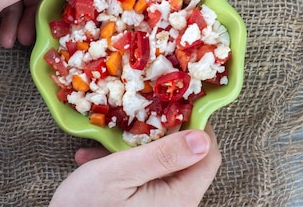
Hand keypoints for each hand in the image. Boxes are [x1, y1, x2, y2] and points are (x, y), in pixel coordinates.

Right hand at [50, 126, 221, 206]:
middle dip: (159, 136)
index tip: (176, 106)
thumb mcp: (120, 173)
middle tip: (137, 120)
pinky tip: (95, 162)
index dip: (197, 126)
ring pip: (161, 168)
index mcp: (180, 198)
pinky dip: (125, 169)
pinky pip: (144, 182)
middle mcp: (177, 206)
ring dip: (136, 151)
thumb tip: (202, 138)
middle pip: (184, 160)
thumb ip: (162, 154)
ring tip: (105, 145)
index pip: (208, 155)